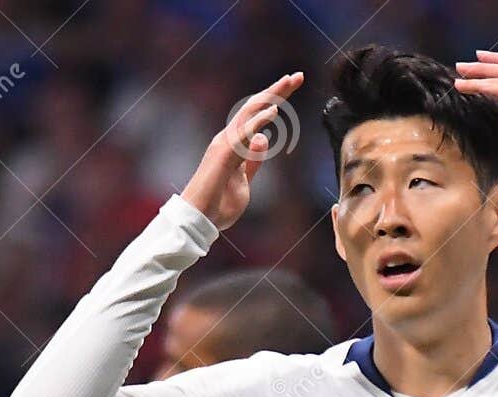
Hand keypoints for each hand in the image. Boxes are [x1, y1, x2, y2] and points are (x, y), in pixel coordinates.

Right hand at [181, 71, 303, 229]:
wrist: (199, 219)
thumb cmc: (219, 204)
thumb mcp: (245, 181)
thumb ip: (253, 160)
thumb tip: (264, 138)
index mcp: (234, 144)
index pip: (257, 115)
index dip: (275, 99)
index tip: (293, 85)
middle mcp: (228, 138)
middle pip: (254, 107)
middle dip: (277, 90)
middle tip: (298, 76)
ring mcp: (225, 144)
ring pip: (249, 113)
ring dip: (270, 96)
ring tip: (288, 83)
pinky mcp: (224, 154)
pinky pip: (244, 134)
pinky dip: (259, 120)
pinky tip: (273, 110)